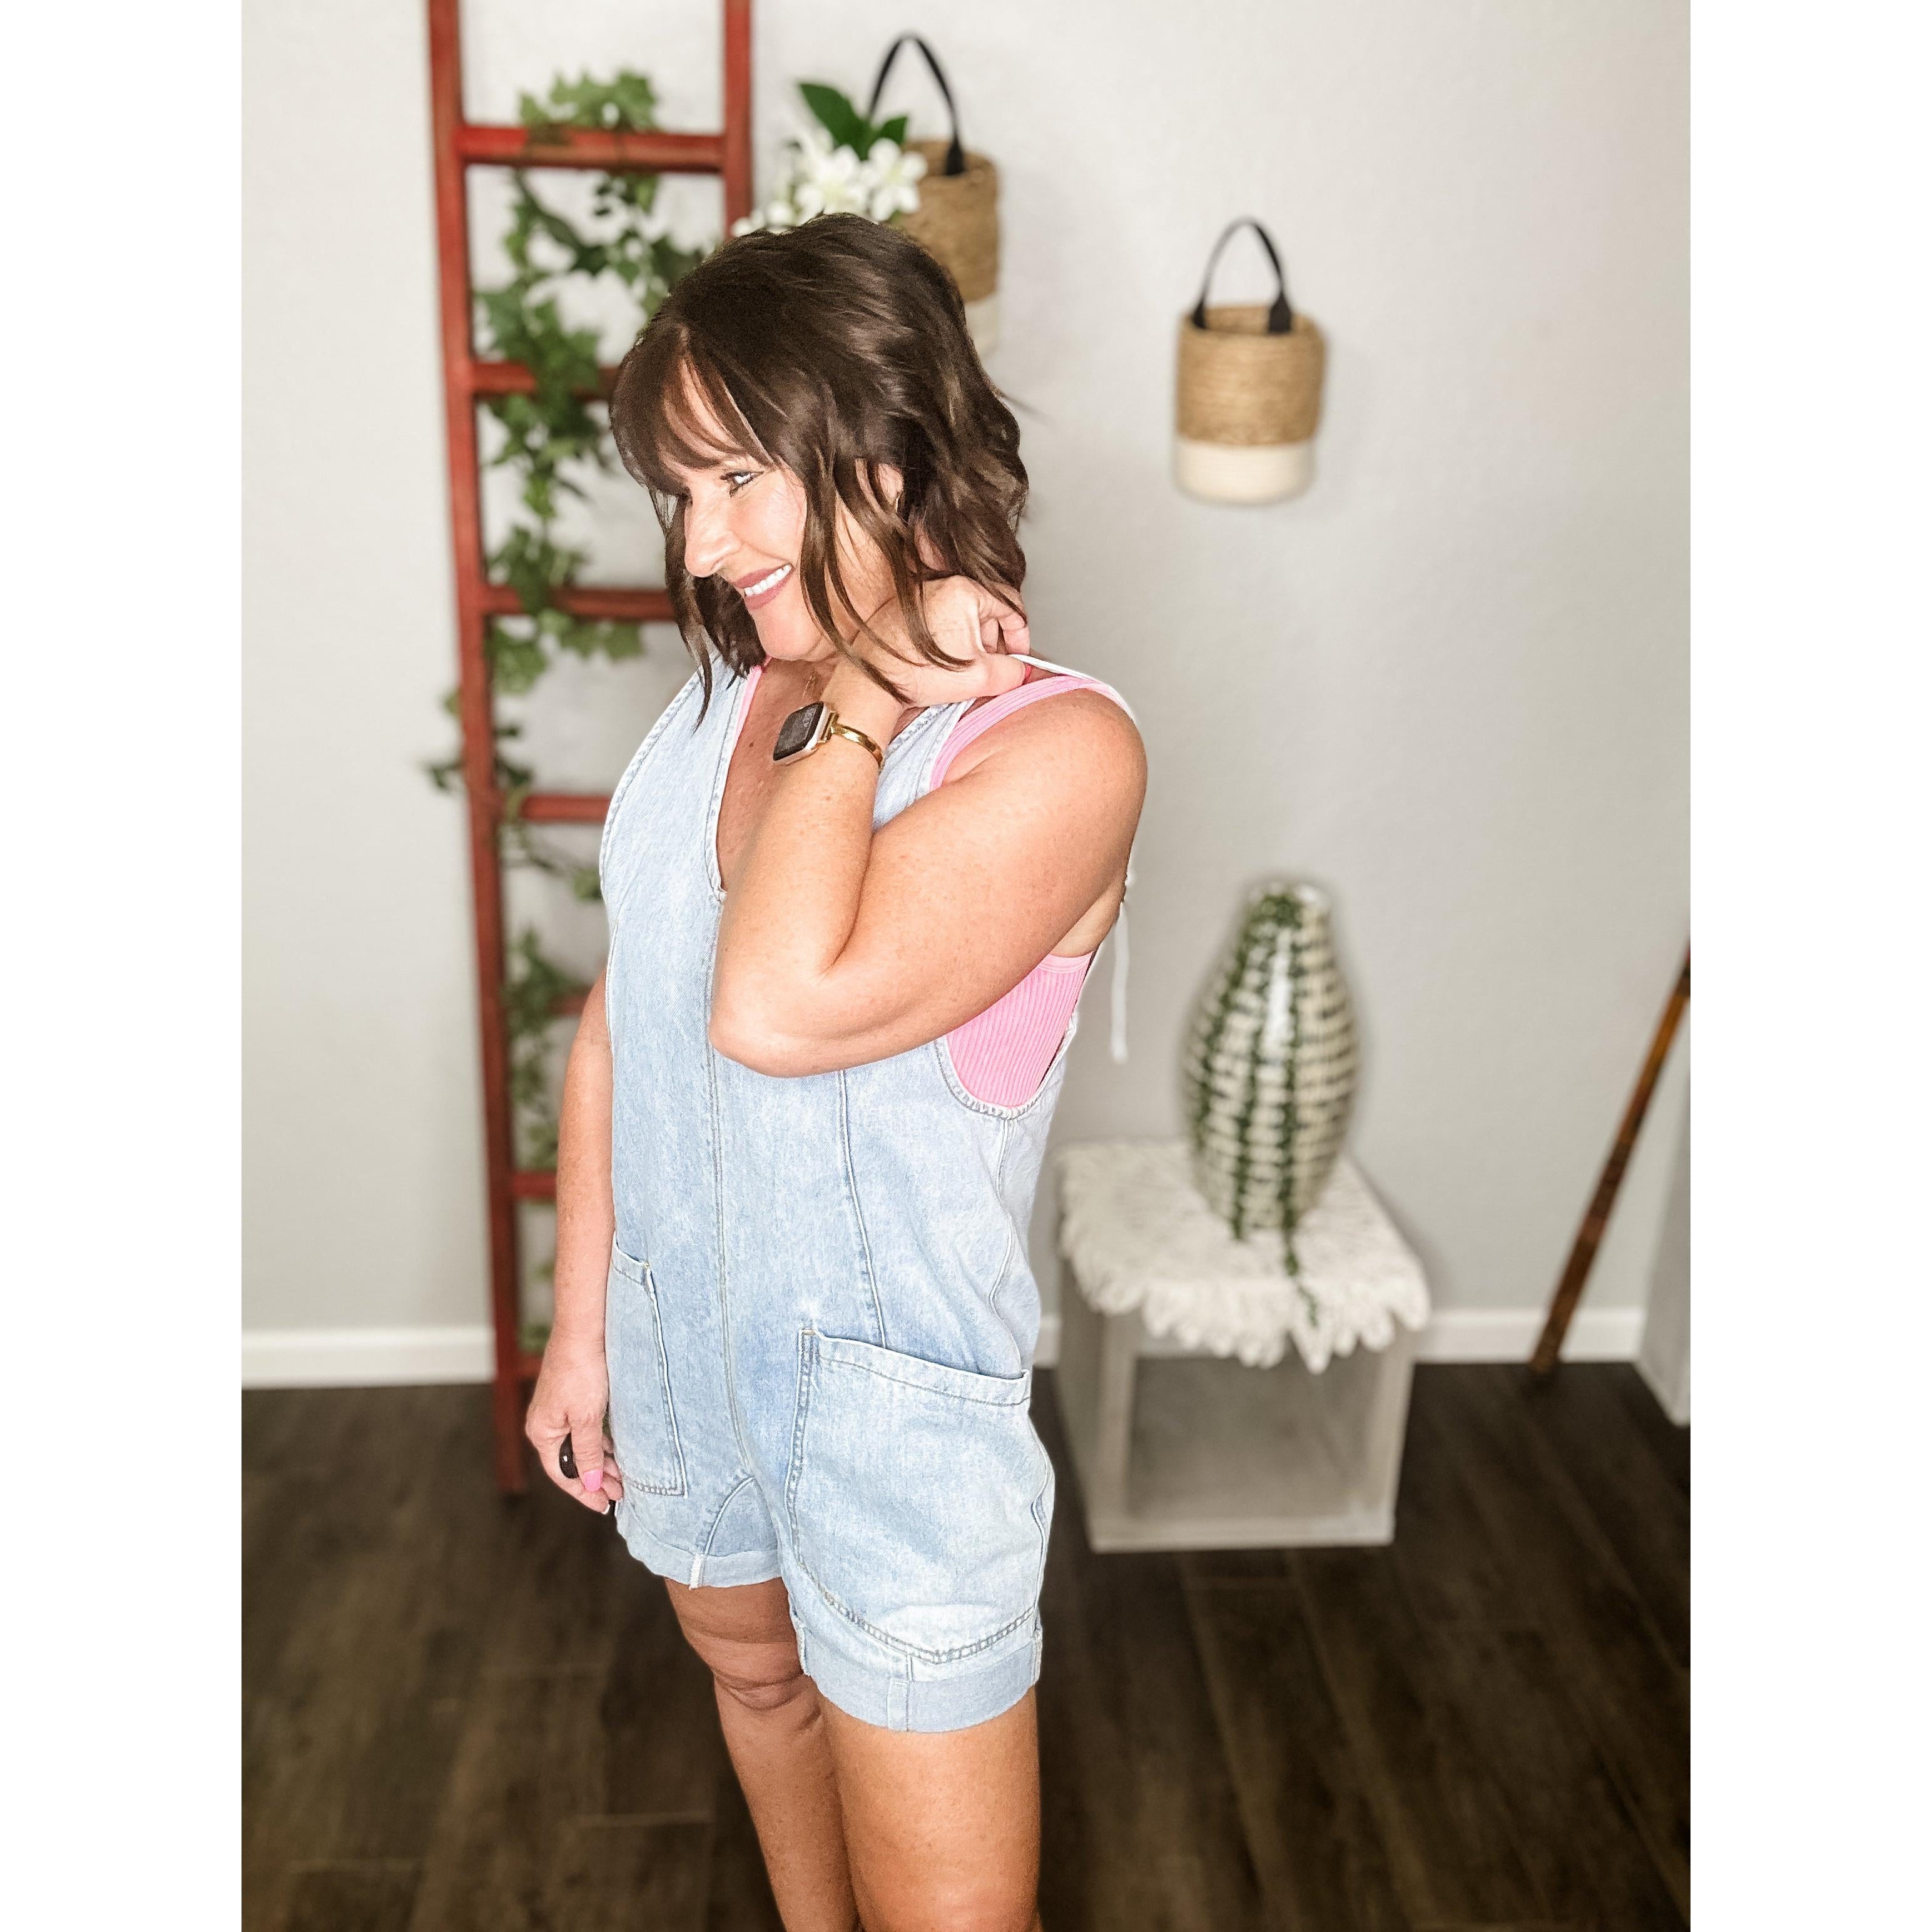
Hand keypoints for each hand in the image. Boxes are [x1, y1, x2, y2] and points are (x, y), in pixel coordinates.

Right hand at [526, 1330, 625, 1512]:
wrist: (584, 1330)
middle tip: (621, 1493)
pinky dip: (601, 1443)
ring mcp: (559, 1410)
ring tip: (623, 1476)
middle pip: (571, 1461)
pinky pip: (585, 1430)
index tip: (604, 1505)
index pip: (562, 1474)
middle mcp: (546, 1423)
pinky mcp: (572, 1398)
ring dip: (601, 1461)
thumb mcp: (587, 1418)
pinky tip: (617, 1449)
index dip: (584, 1492)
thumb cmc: (581, 1371)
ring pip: (581, 1446)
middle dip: (596, 1479)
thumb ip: (588, 1453)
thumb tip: (590, 1483)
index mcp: (542, 1431)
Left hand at [851, 576, 1032, 709]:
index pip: (1010, 606)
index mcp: (965, 591)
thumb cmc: (917, 676)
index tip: (1018, 654)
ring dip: (970, 640)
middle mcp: (941, 584)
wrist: (872, 684)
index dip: (1020, 635)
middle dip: (993, 640)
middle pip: (985, 609)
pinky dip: (948, 637)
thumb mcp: (982, 678)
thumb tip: (1020, 669)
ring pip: (961, 614)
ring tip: (963, 668)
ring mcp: (921, 595)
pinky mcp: (904, 608)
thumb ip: (1013, 671)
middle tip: (992, 666)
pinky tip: (941, 662)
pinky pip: (938, 618)